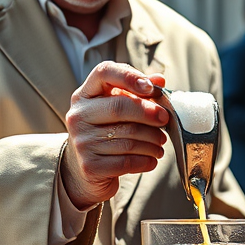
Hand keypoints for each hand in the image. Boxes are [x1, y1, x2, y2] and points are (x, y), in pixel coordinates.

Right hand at [61, 62, 168, 210]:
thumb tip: (159, 80)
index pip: (103, 72)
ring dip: (152, 141)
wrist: (90, 171)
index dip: (129, 76)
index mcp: (85, 95)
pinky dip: (146, 160)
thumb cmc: (109, 133)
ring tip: (160, 143)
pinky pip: (127, 161)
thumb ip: (138, 93)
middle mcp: (78, 116)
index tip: (151, 87)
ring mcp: (82, 142)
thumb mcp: (120, 109)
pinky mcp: (90, 166)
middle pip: (119, 107)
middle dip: (149, 113)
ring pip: (128, 138)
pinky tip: (152, 159)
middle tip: (165, 119)